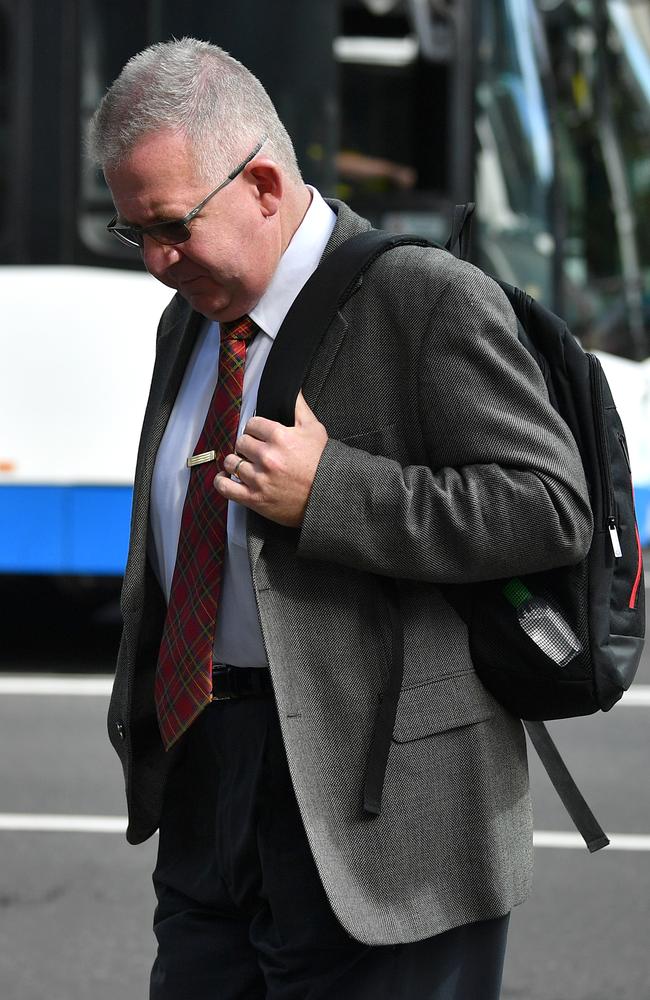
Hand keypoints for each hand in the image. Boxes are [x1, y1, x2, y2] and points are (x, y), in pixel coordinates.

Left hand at [214, 392, 327, 526]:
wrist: (329, 495)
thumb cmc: (323, 463)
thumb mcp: (314, 429)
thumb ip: (298, 406)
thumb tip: (291, 389)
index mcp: (279, 437)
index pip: (252, 424)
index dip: (256, 428)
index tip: (259, 435)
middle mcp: (267, 457)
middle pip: (241, 442)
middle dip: (247, 445)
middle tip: (255, 450)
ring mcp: (259, 479)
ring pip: (231, 462)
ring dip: (235, 461)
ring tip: (242, 463)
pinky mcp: (255, 498)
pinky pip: (226, 487)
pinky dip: (221, 481)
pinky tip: (226, 477)